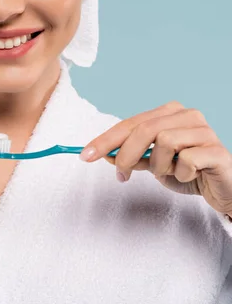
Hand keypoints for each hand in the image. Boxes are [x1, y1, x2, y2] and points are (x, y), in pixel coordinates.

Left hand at [80, 101, 231, 217]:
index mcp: (170, 113)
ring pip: (164, 142)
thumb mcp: (154, 166)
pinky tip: (190, 176)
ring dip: (159, 166)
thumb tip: (104, 154)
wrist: (223, 190)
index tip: (86, 155)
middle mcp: (188, 115)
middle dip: (125, 155)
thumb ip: (132, 157)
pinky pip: (186, 160)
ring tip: (171, 173)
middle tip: (121, 176)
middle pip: (145, 129)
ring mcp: (205, 130)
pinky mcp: (217, 150)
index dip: (106, 139)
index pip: (131, 122)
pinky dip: (181, 174)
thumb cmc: (188, 173)